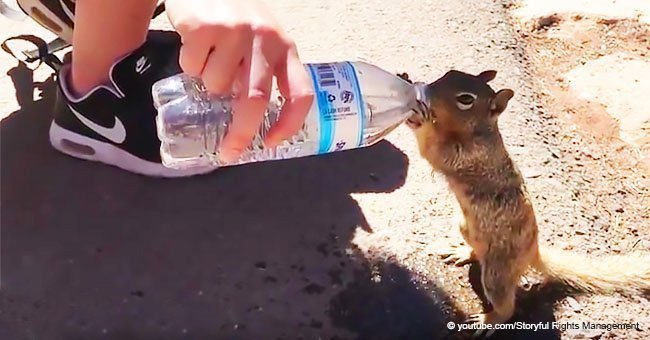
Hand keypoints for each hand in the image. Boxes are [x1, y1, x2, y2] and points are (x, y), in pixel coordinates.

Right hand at [165, 0, 313, 161]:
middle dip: (240, 133)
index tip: (271, 142)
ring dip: (208, 85)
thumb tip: (252, 121)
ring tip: (209, 61)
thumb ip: (263, 71)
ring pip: (217, 85)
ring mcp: (235, 32)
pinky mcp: (205, 27)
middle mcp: (265, 40)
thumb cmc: (237, 15)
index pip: (300, 92)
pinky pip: (192, 67)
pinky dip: (189, 65)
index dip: (289, 123)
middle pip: (255, 100)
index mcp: (285, 48)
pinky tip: (195, 46)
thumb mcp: (262, 39)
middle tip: (229, 152)